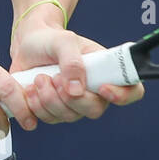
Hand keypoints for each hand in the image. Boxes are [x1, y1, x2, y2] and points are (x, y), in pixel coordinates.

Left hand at [10, 26, 145, 124]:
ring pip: (68, 116)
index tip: (102, 88)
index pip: (131, 90)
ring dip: (48, 98)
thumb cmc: (50, 40)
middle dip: (71, 97)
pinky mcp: (53, 111)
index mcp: (106, 71)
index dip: (122, 95)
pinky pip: (47, 119)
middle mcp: (93, 91)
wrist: (27, 45)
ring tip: (39, 77)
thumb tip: (77, 90)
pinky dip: (35, 105)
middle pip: (94, 110)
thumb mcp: (63, 40)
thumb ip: (72, 61)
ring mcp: (74, 104)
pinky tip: (30, 89)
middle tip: (54, 77)